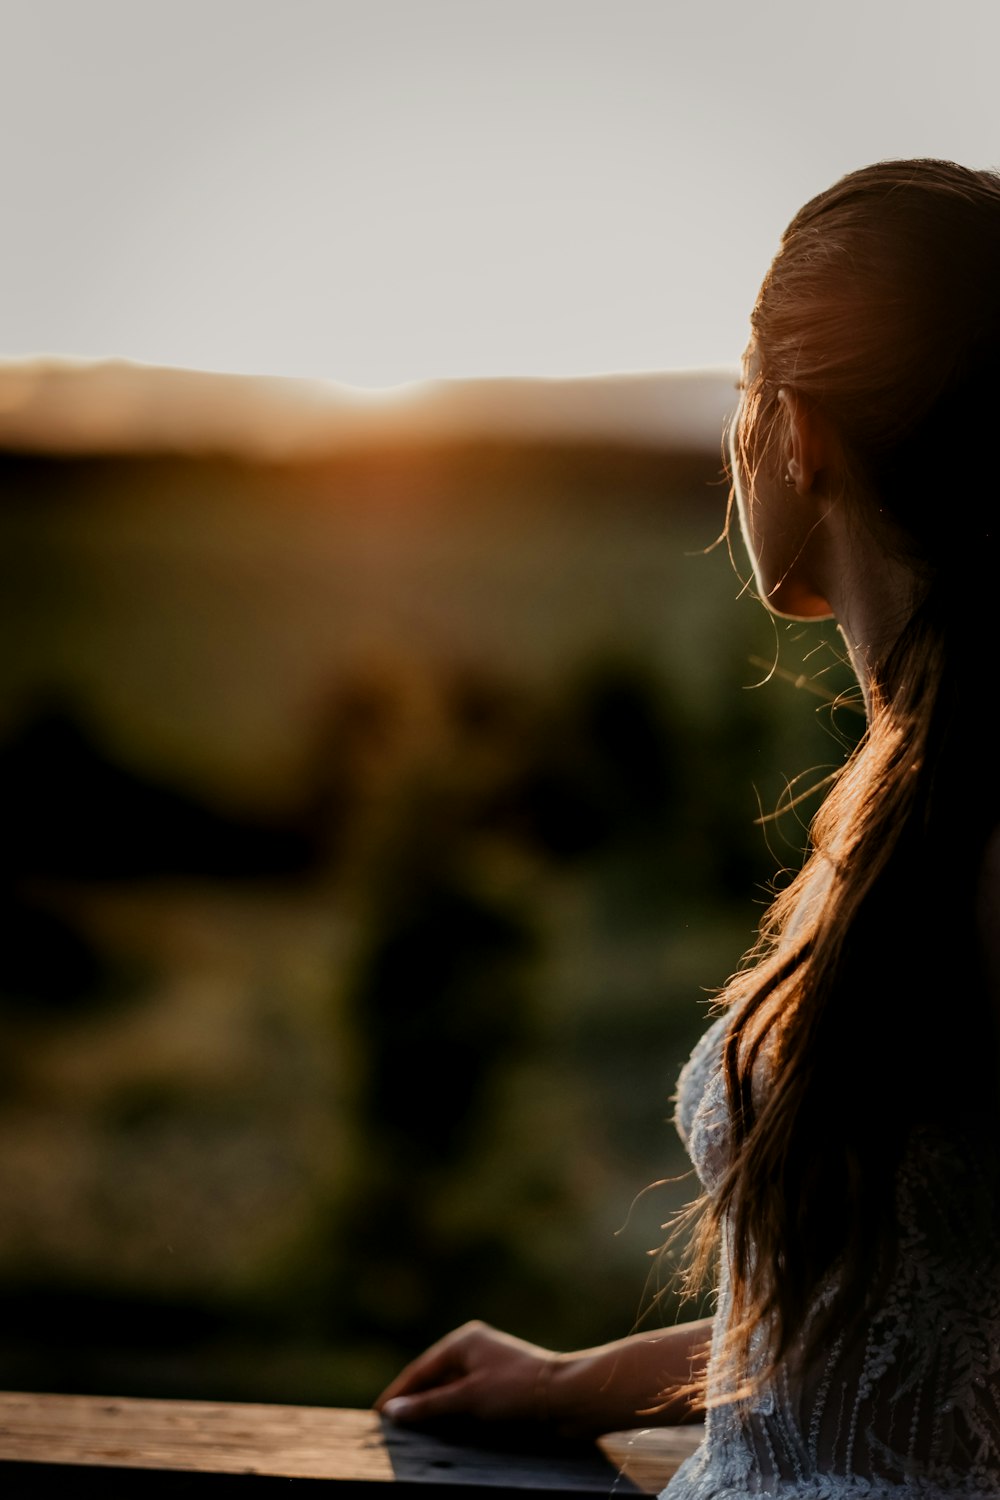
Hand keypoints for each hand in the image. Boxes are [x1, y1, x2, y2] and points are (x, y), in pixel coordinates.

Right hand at [375, 1320, 560, 1428]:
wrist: (566, 1398)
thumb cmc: (517, 1390)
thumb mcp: (468, 1398)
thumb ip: (429, 1405)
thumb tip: (392, 1411)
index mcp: (463, 1342)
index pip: (420, 1370)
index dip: (398, 1394)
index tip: (377, 1415)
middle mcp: (473, 1351)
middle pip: (433, 1380)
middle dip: (413, 1403)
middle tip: (389, 1430)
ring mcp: (487, 1369)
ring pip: (449, 1393)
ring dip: (432, 1412)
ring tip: (409, 1436)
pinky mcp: (499, 1389)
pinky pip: (466, 1402)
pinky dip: (451, 1416)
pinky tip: (441, 1434)